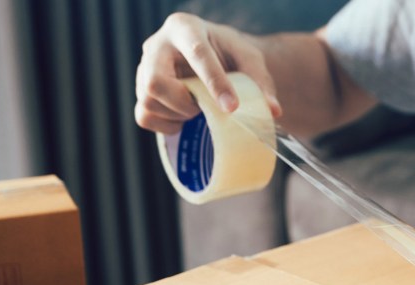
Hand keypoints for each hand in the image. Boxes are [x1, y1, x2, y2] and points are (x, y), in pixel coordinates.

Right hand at [135, 13, 281, 133]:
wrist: (214, 57)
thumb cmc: (230, 55)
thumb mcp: (249, 60)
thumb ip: (261, 82)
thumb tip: (273, 111)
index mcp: (185, 28)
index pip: (196, 54)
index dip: (214, 83)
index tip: (232, 107)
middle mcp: (158, 45)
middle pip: (155, 81)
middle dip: (183, 103)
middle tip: (203, 108)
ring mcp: (144, 68)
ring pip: (148, 100)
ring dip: (177, 114)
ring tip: (197, 110)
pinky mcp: (141, 90)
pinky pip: (143, 115)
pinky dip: (165, 125)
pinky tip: (183, 121)